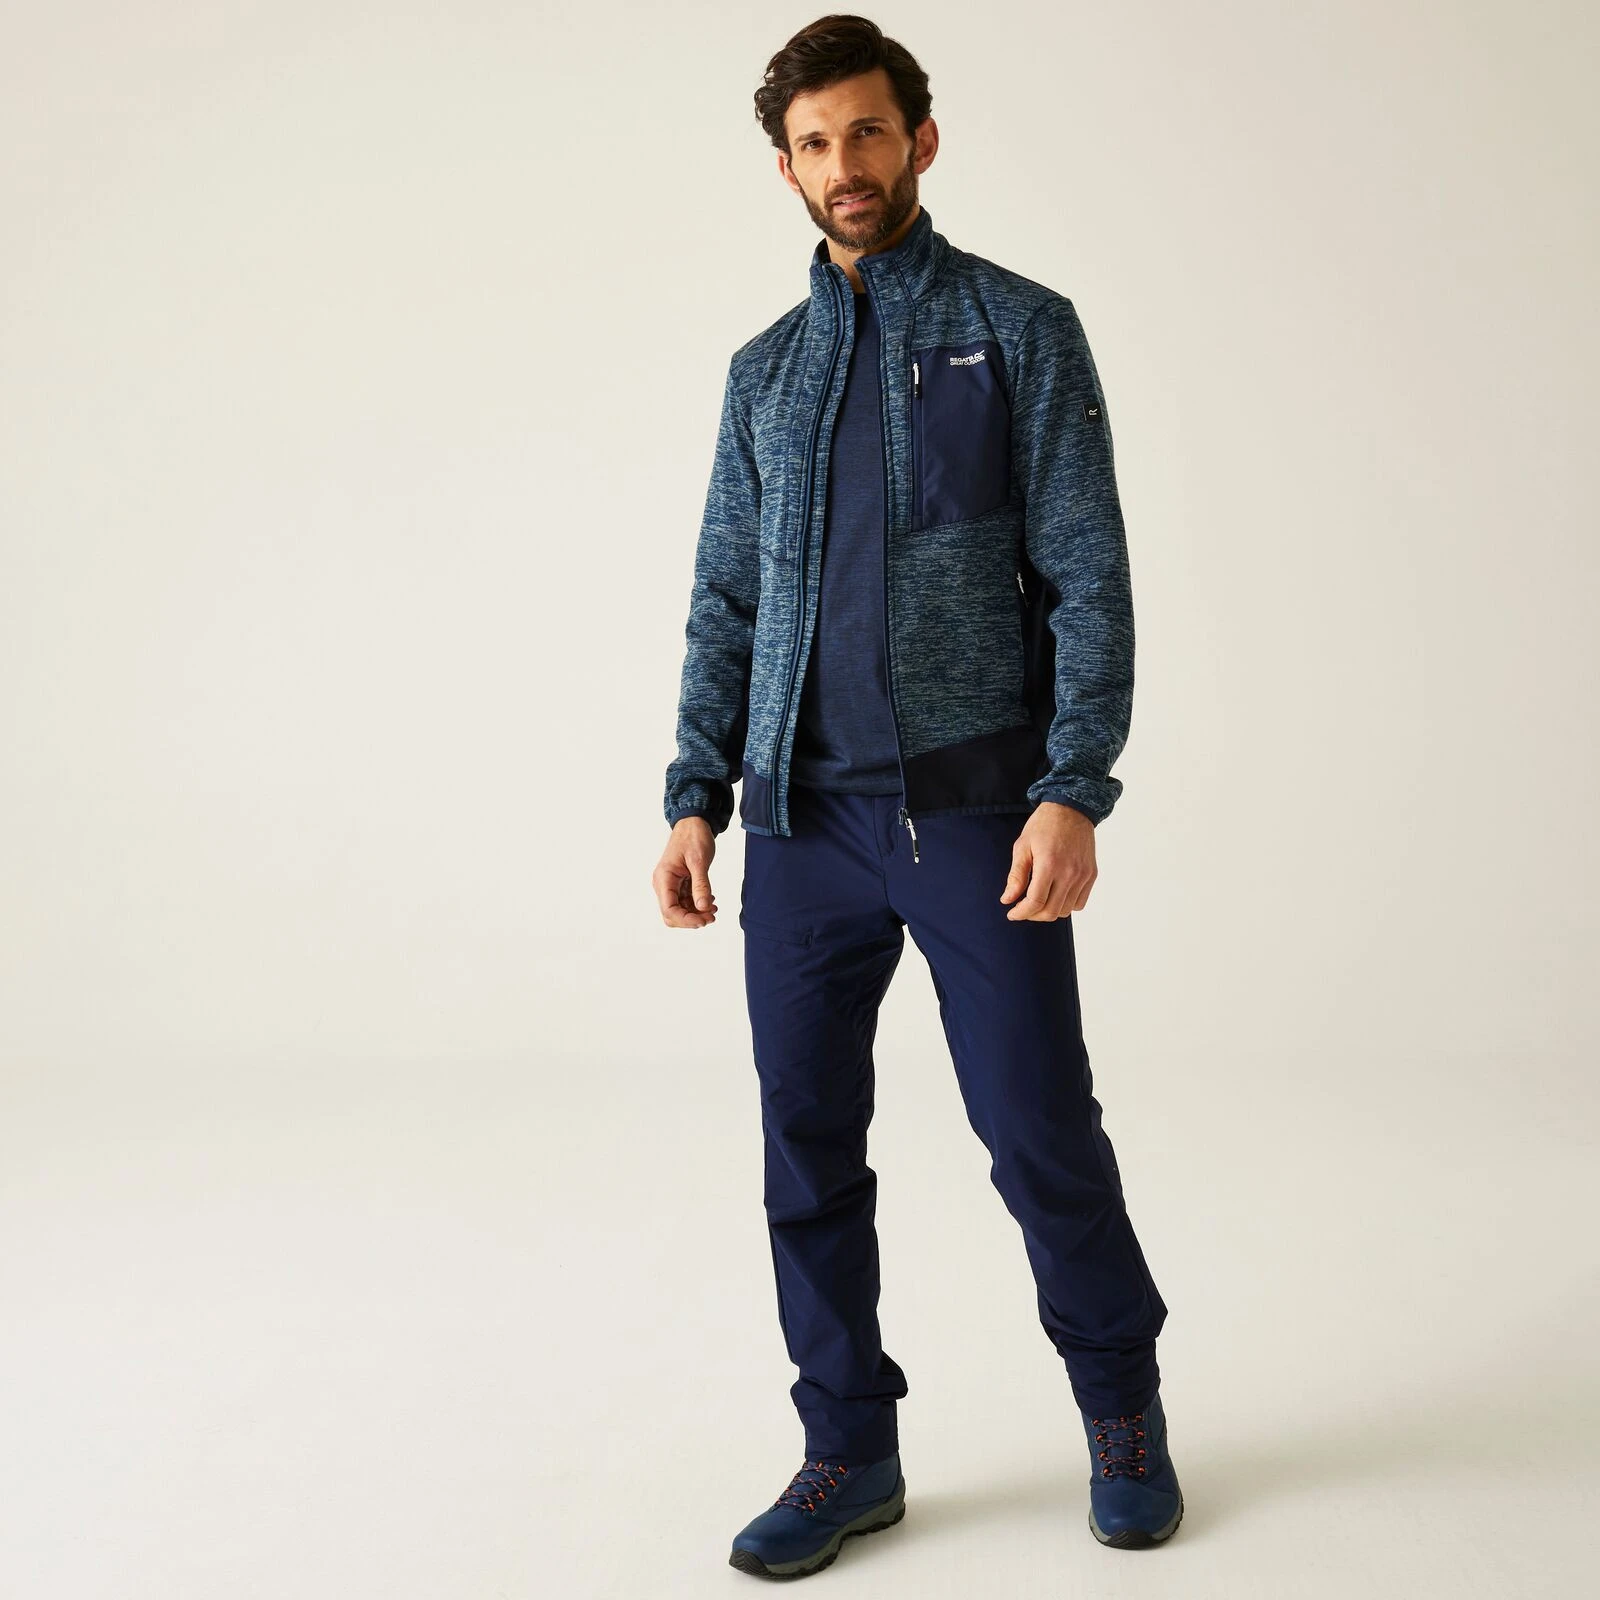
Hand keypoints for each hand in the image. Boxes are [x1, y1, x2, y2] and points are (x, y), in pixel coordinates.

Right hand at [654, 817, 718, 928]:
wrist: (693, 822)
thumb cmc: (693, 837)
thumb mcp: (699, 861)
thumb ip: (701, 885)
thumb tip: (703, 907)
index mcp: (664, 878)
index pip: (669, 910)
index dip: (686, 920)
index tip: (704, 920)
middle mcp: (663, 884)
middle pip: (672, 914)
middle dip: (691, 919)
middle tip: (711, 917)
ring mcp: (670, 884)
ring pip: (679, 910)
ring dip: (696, 913)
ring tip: (713, 909)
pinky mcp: (678, 883)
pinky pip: (685, 901)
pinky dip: (697, 905)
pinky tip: (710, 901)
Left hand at [1000, 802, 1096, 919]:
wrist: (1072, 809)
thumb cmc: (1044, 825)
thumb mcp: (1022, 846)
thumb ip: (1016, 876)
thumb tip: (1007, 900)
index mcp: (1049, 864)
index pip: (1035, 902)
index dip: (1021, 912)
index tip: (1012, 913)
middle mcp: (1069, 872)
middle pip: (1051, 911)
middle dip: (1033, 915)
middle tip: (1022, 909)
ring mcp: (1083, 875)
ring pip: (1066, 910)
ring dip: (1049, 911)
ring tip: (1038, 900)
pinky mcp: (1091, 874)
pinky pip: (1080, 903)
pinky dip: (1066, 905)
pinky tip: (1055, 895)